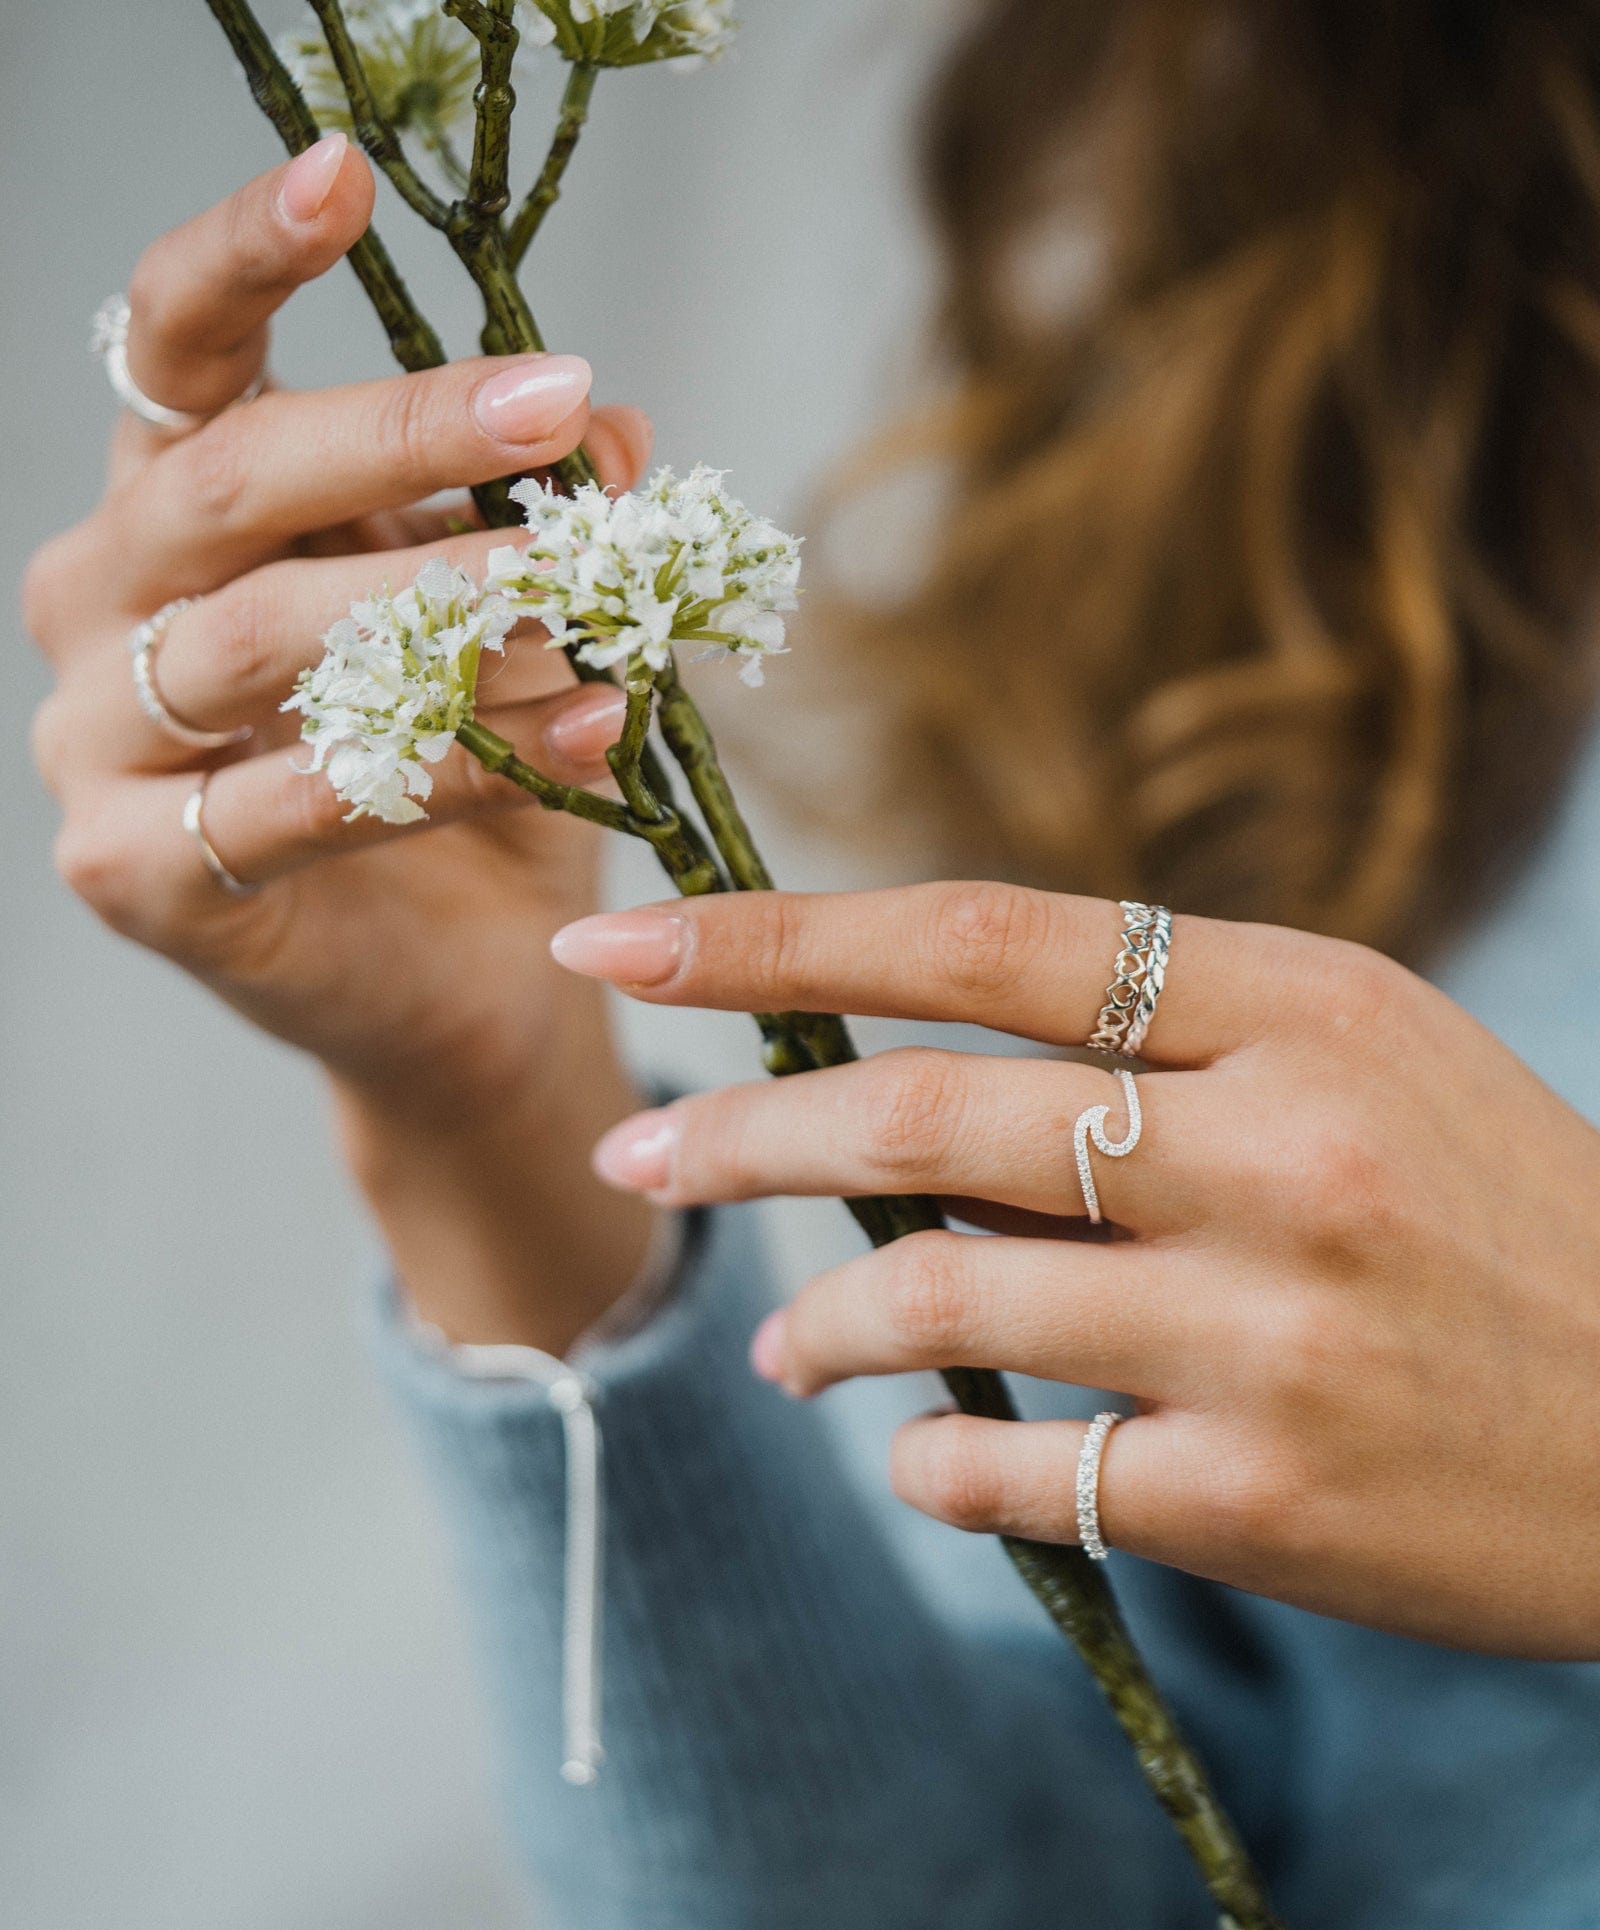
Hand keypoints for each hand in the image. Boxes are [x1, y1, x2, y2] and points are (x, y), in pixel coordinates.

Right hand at [25, 139, 653, 1346]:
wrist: (463, 986)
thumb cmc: (481, 779)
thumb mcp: (519, 620)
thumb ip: (540, 517)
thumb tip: (610, 422)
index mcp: (177, 508)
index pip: (176, 352)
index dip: (244, 255)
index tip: (347, 175)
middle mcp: (106, 602)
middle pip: (230, 481)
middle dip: (405, 432)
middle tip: (557, 403)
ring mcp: (100, 742)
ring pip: (265, 639)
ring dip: (448, 608)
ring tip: (594, 596)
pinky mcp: (136, 874)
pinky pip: (291, 801)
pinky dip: (451, 764)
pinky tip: (591, 731)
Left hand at [553, 882, 1599, 1657]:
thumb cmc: (1508, 1221)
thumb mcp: (1368, 1066)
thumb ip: (1154, 1053)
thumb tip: (904, 1076)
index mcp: (1307, 1006)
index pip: (982, 940)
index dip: (780, 937)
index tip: (627, 946)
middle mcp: (1283, 1154)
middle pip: (925, 1119)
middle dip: (742, 1132)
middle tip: (633, 1149)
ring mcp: (1270, 1334)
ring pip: (943, 1302)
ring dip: (826, 1323)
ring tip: (789, 1347)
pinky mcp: (1263, 1499)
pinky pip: (1015, 1473)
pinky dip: (935, 1463)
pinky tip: (926, 1452)